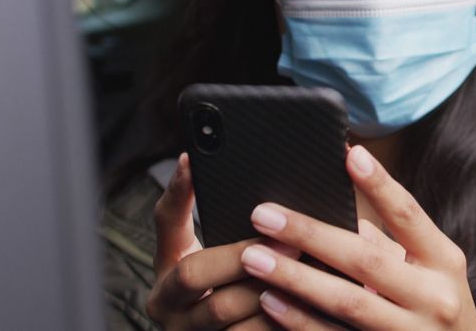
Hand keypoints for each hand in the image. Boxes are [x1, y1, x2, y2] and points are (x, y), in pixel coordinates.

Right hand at [146, 154, 296, 329]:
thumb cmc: (233, 288)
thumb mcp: (218, 255)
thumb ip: (228, 224)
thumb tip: (235, 167)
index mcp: (168, 269)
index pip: (165, 223)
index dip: (178, 193)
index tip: (193, 161)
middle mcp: (168, 305)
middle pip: (195, 272)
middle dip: (241, 253)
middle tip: (290, 242)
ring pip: (224, 309)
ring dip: (269, 289)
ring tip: (310, 271)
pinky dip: (280, 321)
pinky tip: (309, 305)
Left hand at [240, 145, 475, 329]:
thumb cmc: (438, 309)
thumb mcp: (433, 272)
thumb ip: (392, 244)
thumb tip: (340, 211)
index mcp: (444, 262)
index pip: (409, 215)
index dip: (380, 184)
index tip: (351, 154)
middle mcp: (432, 298)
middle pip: (366, 259)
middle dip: (311, 234)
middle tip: (265, 215)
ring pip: (347, 302)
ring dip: (296, 278)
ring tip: (256, 256)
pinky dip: (300, 321)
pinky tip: (271, 302)